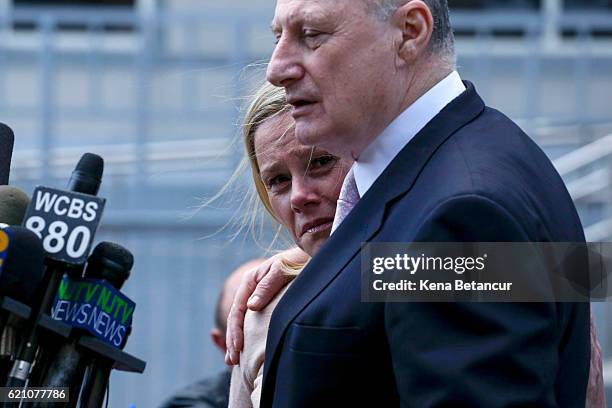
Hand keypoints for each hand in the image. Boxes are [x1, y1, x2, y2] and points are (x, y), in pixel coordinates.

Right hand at [225, 247, 308, 364]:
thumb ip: (267, 286)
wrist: (307, 256)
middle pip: (235, 318)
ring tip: (231, 361)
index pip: (237, 309)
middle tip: (232, 360)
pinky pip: (249, 322)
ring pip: (240, 322)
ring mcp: (255, 297)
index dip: (236, 330)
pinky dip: (244, 336)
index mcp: (250, 280)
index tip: (238, 347)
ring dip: (235, 341)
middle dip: (233, 340)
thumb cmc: (296, 262)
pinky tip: (243, 350)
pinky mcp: (262, 303)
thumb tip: (251, 306)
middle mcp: (249, 289)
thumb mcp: (282, 270)